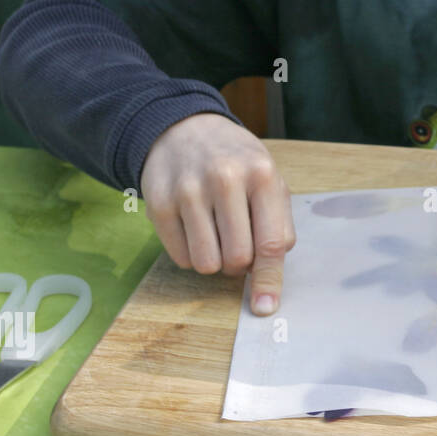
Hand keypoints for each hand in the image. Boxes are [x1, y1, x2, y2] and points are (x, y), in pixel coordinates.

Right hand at [140, 113, 295, 315]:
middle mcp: (225, 180)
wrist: (185, 129)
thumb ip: (278, 226)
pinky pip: (179, 258)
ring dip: (214, 262)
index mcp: (262, 175)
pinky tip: (194, 228)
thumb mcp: (269, 181)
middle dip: (240, 265)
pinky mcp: (158, 203)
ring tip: (216, 235)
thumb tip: (268, 280)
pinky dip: (190, 254)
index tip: (265, 306)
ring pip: (206, 263)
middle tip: (238, 245)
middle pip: (238, 259)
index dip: (270, 279)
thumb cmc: (237, 162)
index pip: (272, 243)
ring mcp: (188, 191)